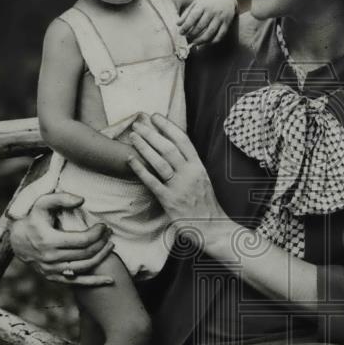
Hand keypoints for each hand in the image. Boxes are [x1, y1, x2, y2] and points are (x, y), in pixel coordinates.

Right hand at [8, 192, 114, 284]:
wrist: (16, 240)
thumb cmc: (32, 218)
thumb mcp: (42, 203)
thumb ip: (61, 198)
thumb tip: (82, 200)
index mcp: (49, 240)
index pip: (82, 240)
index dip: (97, 233)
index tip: (103, 226)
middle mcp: (50, 258)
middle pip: (86, 253)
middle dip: (102, 243)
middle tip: (109, 233)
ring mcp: (51, 270)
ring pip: (84, 267)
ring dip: (101, 257)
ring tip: (110, 246)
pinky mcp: (53, 277)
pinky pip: (77, 282)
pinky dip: (94, 282)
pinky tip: (109, 280)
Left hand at [127, 114, 232, 250]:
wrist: (213, 228)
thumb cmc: (206, 205)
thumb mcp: (202, 179)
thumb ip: (190, 165)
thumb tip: (175, 151)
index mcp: (198, 166)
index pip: (183, 140)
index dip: (168, 126)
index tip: (156, 116)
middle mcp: (190, 174)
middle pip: (168, 147)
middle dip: (152, 133)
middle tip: (138, 123)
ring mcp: (179, 187)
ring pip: (160, 161)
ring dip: (145, 146)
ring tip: (133, 136)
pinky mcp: (169, 200)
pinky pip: (152, 182)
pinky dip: (140, 169)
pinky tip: (130, 159)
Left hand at [177, 0, 236, 46]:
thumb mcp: (197, 2)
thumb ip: (187, 13)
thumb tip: (178, 24)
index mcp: (203, 5)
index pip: (193, 17)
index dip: (186, 26)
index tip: (181, 32)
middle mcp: (212, 11)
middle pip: (201, 26)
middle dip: (192, 34)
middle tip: (187, 37)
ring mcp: (220, 17)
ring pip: (210, 33)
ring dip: (201, 40)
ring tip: (194, 43)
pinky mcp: (227, 23)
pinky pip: (219, 35)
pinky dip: (212, 42)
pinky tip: (206, 43)